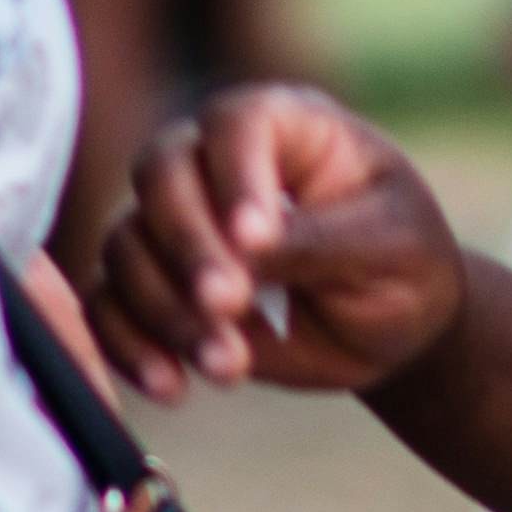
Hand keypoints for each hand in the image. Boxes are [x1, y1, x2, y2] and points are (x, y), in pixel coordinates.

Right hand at [89, 83, 465, 403]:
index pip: (235, 125)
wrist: (391, 328)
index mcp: (284, 125)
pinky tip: (172, 387)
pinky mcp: (156, 285)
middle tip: (229, 307)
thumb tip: (247, 244)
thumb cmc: (403, 263)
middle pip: (161, 176)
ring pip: (127, 244)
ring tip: (228, 366)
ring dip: (165, 310)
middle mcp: (217, 161)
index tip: (254, 241)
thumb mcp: (387, 246)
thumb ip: (318, 240)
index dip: (235, 176)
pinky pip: (108, 304)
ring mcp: (179, 222)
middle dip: (188, 248)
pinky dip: (127, 345)